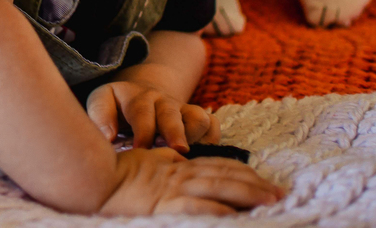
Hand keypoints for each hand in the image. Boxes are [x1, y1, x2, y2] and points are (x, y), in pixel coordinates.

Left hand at [87, 80, 218, 151]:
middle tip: (176, 150)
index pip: (143, 112)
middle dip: (175, 132)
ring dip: (194, 137)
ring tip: (185, 156)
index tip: (140, 148)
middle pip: (174, 114)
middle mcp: (164, 102)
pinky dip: (211, 140)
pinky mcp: (198, 119)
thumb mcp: (102, 101)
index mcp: (139, 98)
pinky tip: (200, 157)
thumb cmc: (118, 106)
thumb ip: (100, 115)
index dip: (143, 130)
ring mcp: (183, 110)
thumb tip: (107, 136)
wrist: (142, 94)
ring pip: (198, 118)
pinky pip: (212, 125)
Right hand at [100, 147, 283, 215]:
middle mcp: (182, 175)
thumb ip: (166, 161)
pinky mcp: (167, 205)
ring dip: (248, 195)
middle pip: (226, 176)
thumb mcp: (147, 160)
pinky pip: (199, 208)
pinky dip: (220, 212)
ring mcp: (176, 190)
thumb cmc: (117, 172)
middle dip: (255, 184)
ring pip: (220, 188)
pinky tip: (236, 217)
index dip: (244, 173)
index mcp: (178, 166)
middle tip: (280, 193)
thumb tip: (179, 159)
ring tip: (271, 202)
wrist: (95, 179)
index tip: (264, 181)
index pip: (219, 165)